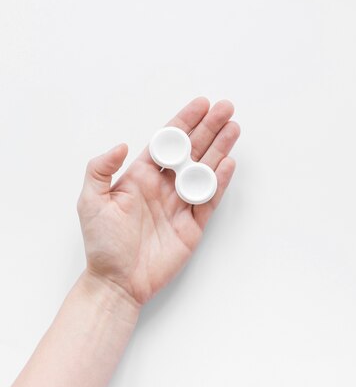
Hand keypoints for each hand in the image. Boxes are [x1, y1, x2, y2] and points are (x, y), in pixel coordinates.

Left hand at [77, 97, 239, 306]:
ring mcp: (181, 204)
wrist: (118, 281)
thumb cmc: (102, 244)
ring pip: (205, 169)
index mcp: (141, 176)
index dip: (185, 121)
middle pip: (192, 150)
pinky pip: (210, 199)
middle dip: (210, 128)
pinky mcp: (194, 225)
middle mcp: (164, 186)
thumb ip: (100, 169)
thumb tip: (121, 145)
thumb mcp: (90, 202)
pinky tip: (228, 163)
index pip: (168, 142)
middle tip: (227, 109)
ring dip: (220, 149)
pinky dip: (219, 181)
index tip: (201, 104)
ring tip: (234, 129)